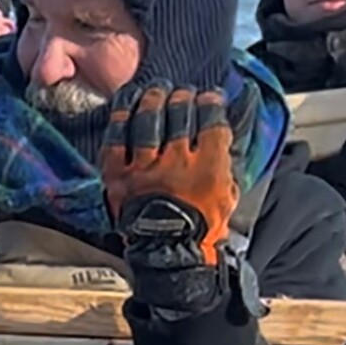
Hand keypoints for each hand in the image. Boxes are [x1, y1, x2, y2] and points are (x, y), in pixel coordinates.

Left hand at [101, 83, 236, 312]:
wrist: (168, 254)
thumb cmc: (203, 225)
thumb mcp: (229, 192)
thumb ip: (227, 159)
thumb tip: (227, 128)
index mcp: (208, 168)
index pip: (211, 122)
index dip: (212, 103)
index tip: (211, 96)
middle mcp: (174, 164)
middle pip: (179, 116)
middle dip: (183, 98)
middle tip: (183, 93)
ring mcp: (143, 169)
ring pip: (147, 121)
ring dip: (154, 100)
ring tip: (157, 90)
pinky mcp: (117, 176)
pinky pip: (116, 139)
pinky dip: (121, 116)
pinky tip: (127, 102)